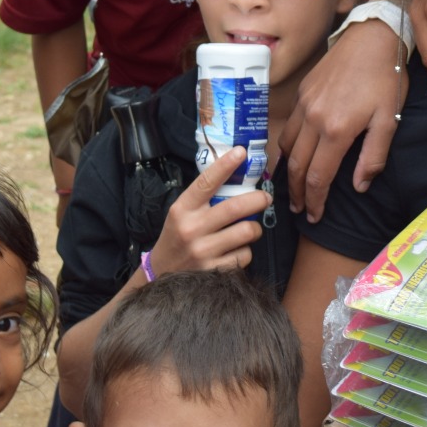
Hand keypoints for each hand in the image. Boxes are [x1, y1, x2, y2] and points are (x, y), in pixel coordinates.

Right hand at [148, 148, 268, 274]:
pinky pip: (244, 255)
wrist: (160, 274)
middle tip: (265, 197)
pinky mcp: (213, 271)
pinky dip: (245, 251)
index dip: (225, 165)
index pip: (206, 182)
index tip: (241, 152)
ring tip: (250, 228)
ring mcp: (203, 251)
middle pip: (236, 207)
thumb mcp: (181, 213)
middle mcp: (192, 228)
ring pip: (246, 231)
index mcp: (183, 209)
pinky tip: (236, 250)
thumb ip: (203, 198)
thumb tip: (235, 174)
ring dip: (254, 228)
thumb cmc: (177, 236)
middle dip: (258, 199)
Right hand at [278, 19, 404, 222]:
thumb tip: (359, 186)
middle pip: (297, 166)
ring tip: (294, 188)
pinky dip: (287, 147)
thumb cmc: (386, 79)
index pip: (318, 177)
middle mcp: (314, 119)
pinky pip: (288, 127)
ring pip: (287, 147)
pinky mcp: (302, 93)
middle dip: (297, 193)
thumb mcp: (389, 120)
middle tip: (300, 210)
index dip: (316, 201)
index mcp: (337, 129)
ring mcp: (305, 104)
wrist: (371, 38)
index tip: (316, 215)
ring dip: (288, 172)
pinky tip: (294, 155)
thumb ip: (373, 157)